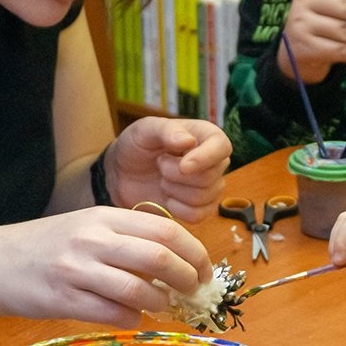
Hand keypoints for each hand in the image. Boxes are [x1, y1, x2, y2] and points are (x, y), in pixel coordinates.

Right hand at [0, 206, 214, 327]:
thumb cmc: (50, 245)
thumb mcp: (88, 226)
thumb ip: (128, 238)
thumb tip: (178, 261)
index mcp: (104, 216)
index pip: (165, 231)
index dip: (194, 253)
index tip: (205, 271)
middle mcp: (93, 239)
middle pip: (158, 259)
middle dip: (185, 279)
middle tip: (192, 292)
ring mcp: (77, 270)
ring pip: (139, 291)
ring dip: (159, 304)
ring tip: (161, 306)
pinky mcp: (64, 300)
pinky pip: (113, 315)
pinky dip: (132, 319)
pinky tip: (131, 317)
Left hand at [105, 117, 230, 221]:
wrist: (124, 173)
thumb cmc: (137, 145)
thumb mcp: (145, 130)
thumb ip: (167, 130)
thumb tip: (189, 141)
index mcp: (206, 136)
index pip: (222, 147)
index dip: (205, 159)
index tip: (183, 165)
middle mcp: (214, 161)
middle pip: (209, 177)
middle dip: (176, 175)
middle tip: (159, 165)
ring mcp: (211, 187)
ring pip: (203, 198)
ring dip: (174, 191)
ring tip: (162, 179)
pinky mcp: (202, 208)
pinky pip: (198, 215)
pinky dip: (177, 209)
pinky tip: (166, 198)